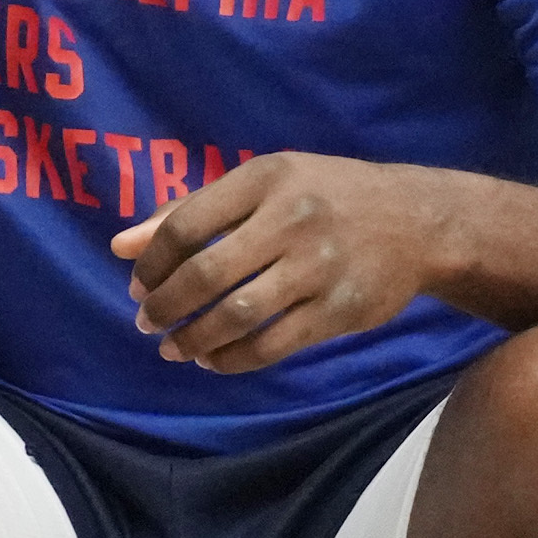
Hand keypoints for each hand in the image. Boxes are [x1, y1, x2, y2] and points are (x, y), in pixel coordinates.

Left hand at [116, 154, 466, 374]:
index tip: (137, 283)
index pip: (187, 224)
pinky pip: (272, 345)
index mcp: (267, 178)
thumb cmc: (326, 197)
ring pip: (237, 315)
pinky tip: (214, 359)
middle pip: (207, 273)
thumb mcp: (265, 184)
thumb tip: (120, 246)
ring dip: (193, 338)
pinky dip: (233, 359)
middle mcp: (293, 218)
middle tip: (146, 321)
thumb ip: (192, 210)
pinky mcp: (340, 309)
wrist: (418, 221)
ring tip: (173, 347)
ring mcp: (319, 266)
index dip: (152, 262)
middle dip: (165, 305)